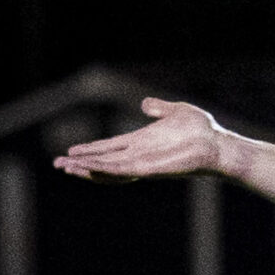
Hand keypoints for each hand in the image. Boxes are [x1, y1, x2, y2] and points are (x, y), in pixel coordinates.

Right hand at [55, 99, 230, 181]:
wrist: (217, 144)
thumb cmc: (201, 131)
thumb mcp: (175, 111)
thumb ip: (158, 108)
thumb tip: (145, 104)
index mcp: (141, 142)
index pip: (109, 148)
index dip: (90, 150)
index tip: (70, 151)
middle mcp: (138, 155)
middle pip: (102, 161)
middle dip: (80, 163)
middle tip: (57, 164)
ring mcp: (142, 163)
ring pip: (107, 169)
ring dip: (86, 169)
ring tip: (65, 167)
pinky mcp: (149, 169)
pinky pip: (121, 171)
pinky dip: (103, 170)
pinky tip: (88, 168)